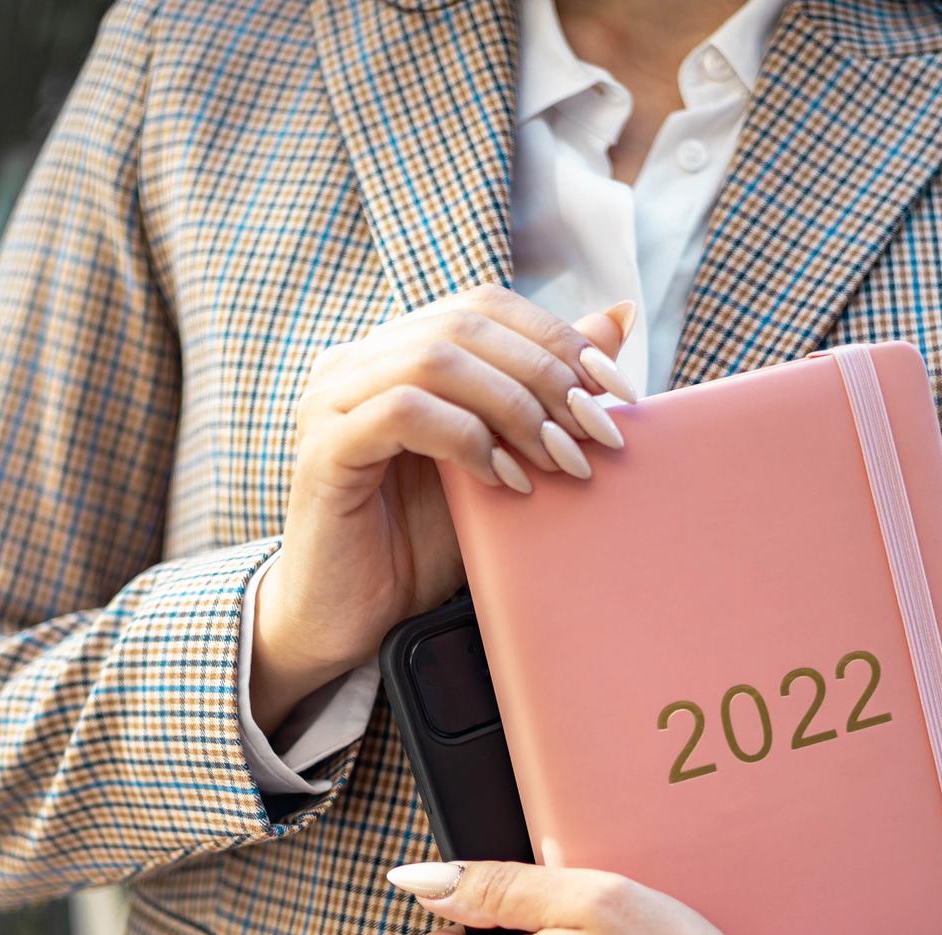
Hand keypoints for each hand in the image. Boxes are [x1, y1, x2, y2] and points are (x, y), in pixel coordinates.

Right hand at [250, 288, 635, 732]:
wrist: (354, 619)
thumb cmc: (420, 541)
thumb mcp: (500, 457)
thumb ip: (545, 389)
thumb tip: (617, 318)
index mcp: (395, 350)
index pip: (484, 307)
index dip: (555, 336)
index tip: (614, 389)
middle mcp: (356, 361)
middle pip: (466, 325)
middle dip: (546, 374)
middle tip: (595, 431)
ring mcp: (332, 400)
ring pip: (436, 360)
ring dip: (514, 406)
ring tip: (558, 459)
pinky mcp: (324, 449)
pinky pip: (403, 413)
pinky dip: (466, 439)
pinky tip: (501, 479)